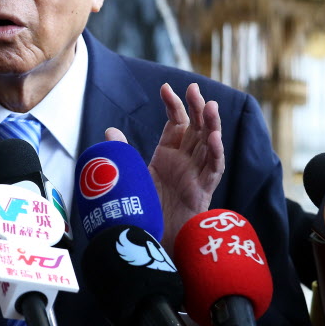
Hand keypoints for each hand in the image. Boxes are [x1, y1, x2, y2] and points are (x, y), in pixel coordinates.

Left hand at [107, 82, 223, 252]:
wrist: (150, 238)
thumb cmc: (143, 208)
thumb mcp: (130, 175)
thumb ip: (121, 154)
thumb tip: (109, 132)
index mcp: (168, 154)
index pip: (176, 123)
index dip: (173, 105)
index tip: (166, 88)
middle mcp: (185, 160)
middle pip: (196, 128)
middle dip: (197, 108)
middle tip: (195, 89)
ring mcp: (196, 173)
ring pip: (210, 144)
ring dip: (212, 125)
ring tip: (211, 106)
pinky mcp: (203, 190)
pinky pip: (213, 169)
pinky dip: (216, 153)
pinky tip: (214, 138)